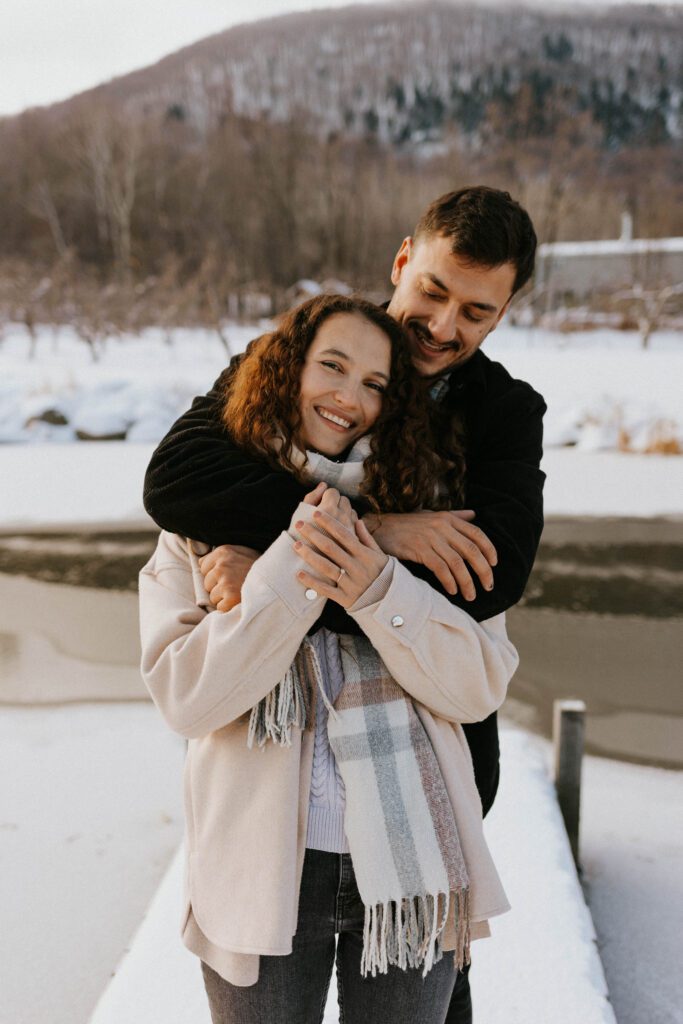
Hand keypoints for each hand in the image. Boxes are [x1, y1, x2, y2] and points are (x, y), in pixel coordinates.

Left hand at [198, 544, 259, 611]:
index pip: (203, 566)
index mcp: (224, 552)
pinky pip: (220, 607)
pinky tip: (240, 601)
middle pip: (206, 583)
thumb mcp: (244, 553)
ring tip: (240, 592)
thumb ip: (224, 555)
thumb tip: (200, 561)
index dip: (214, 573)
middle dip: (217, 586)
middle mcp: (222, 566)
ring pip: (212, 596)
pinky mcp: (229, 598)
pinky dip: (229, 608)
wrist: (279, 582)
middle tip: (236, 585)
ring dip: (223, 598)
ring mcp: (225, 582)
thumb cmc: (260, 569)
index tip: (228, 575)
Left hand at [294, 510, 387, 608]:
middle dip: (314, 535)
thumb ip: (367, 538)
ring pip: (326, 567)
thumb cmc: (383, 574)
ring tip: (295, 544)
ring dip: (309, 555)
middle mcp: (356, 568)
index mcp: (364, 555)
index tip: (316, 513)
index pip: (344, 535)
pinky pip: (326, 590)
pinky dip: (312, 582)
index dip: (329, 523)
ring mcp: (350, 583)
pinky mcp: (344, 598)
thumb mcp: (380, 555)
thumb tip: (357, 520)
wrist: (388, 601)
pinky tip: (299, 573)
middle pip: (331, 548)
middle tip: (299, 524)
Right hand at [298, 483, 357, 531]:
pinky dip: (349, 521)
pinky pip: (355, 522)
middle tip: (326, 511)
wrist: (306, 563)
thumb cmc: (299, 536)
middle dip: (336, 502)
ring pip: (351, 510)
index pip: (333, 492)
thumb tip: (324, 484)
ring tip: (333, 520)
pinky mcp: (354, 537)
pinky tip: (340, 527)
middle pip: (344, 499)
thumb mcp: (301, 514)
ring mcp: (349, 527)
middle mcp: (342, 517)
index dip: (326, 496)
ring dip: (344, 511)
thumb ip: (313, 496)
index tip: (320, 503)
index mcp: (328, 509)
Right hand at [363, 510, 496, 599]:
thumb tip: (474, 514)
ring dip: (467, 582)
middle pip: (472, 550)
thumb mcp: (432, 516)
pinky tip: (453, 590)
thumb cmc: (407, 524)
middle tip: (488, 586)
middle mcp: (442, 526)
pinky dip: (449, 581)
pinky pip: (441, 568)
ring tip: (470, 595)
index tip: (494, 565)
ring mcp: (430, 538)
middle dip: (483, 571)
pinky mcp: (419, 549)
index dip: (490, 550)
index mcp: (448, 518)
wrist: (380, 527)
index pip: (477, 534)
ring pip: (457, 563)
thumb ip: (454, 516)